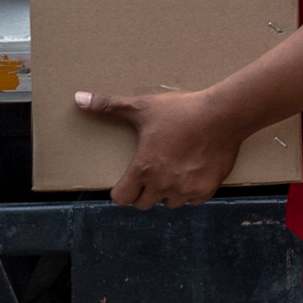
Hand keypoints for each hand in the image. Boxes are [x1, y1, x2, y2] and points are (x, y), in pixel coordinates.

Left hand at [75, 89, 245, 208]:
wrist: (223, 115)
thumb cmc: (181, 111)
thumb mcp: (142, 107)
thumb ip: (108, 106)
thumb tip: (78, 98)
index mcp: (144, 169)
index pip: (122, 199)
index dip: (122, 191)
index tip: (128, 181)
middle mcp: (163, 185)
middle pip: (144, 204)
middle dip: (145, 191)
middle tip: (152, 172)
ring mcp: (186, 190)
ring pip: (169, 203)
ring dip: (168, 193)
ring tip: (173, 171)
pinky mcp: (206, 190)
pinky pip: (193, 201)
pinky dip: (191, 192)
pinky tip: (193, 172)